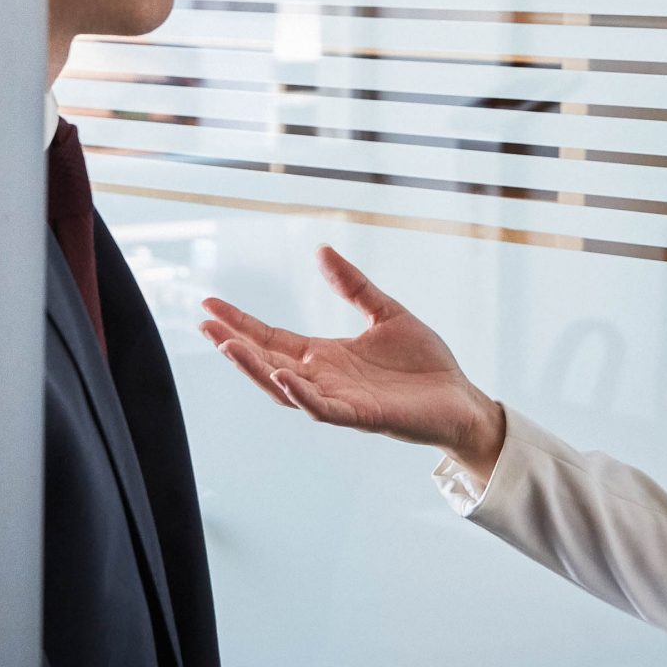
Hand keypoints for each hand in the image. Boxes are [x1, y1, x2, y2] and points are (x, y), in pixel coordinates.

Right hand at [200, 246, 507, 480]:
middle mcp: (324, 380)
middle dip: (235, 345)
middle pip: (267, 362)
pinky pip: (323, 409)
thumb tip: (320, 251)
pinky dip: (300, 394)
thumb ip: (353, 286)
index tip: (209, 305)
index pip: (273, 338)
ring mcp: (340, 400)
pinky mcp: (362, 416)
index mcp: (326, 357)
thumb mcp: (385, 313)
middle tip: (205, 324)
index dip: (241, 323)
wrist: (460, 398)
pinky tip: (280, 376)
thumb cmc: (424, 364)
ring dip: (255, 369)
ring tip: (228, 346)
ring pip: (285, 388)